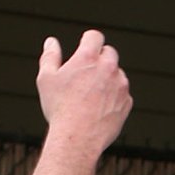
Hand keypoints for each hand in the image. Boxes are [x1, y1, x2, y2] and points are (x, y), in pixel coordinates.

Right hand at [29, 31, 130, 174]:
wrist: (78, 138)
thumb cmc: (59, 107)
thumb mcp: (46, 79)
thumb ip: (50, 56)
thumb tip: (51, 42)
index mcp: (88, 57)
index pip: (95, 36)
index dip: (89, 41)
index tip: (84, 48)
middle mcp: (108, 67)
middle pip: (109, 53)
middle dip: (99, 59)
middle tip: (86, 74)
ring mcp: (121, 85)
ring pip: (117, 74)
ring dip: (108, 79)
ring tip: (90, 96)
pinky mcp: (127, 102)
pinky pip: (122, 94)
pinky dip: (114, 97)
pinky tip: (99, 108)